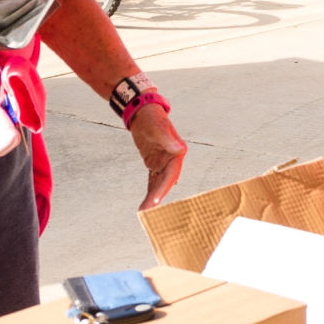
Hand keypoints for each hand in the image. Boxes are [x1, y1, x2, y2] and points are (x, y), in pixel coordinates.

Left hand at [128, 90, 188, 208]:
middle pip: (165, 182)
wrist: (144, 111)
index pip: (170, 175)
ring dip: (153, 196)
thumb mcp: (158, 128)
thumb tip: (180, 150)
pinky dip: (151, 189)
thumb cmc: (152, 118)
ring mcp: (164, 162)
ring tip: (143, 211)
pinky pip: (154, 179)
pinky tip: (147, 201)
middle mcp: (173, 160)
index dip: (163, 189)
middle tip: (146, 211)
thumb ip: (169, 139)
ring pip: (159, 183)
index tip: (153, 202)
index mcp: (177, 153)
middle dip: (156, 197)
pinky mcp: (155, 162)